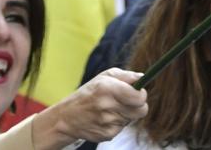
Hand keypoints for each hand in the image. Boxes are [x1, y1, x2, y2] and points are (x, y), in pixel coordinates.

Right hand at [31, 69, 147, 148]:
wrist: (67, 117)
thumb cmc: (89, 93)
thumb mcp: (104, 77)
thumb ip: (126, 76)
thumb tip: (142, 78)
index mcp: (107, 88)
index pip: (139, 97)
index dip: (142, 94)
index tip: (138, 92)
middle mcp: (107, 106)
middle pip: (141, 111)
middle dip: (138, 106)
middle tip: (129, 101)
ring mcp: (107, 122)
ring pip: (132, 119)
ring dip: (126, 114)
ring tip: (111, 109)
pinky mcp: (107, 135)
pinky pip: (122, 128)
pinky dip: (118, 123)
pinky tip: (105, 118)